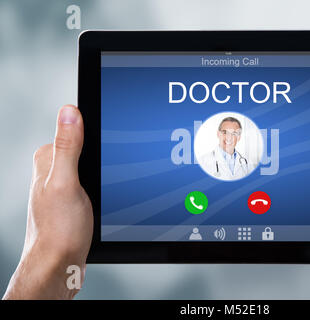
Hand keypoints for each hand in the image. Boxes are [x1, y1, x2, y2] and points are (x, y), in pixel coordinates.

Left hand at [3, 105, 92, 299]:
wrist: (60, 263)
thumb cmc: (59, 231)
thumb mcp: (66, 183)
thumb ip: (68, 147)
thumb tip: (69, 112)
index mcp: (47, 159)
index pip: (76, 131)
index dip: (99, 137)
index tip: (110, 153)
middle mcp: (53, 169)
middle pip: (88, 149)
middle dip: (103, 160)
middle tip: (104, 183)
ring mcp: (63, 184)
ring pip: (93, 167)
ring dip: (105, 177)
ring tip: (102, 196)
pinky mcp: (72, 197)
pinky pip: (92, 182)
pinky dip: (103, 188)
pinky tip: (102, 202)